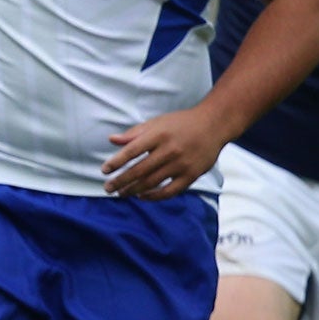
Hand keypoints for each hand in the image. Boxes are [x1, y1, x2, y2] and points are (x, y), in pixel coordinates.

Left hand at [105, 105, 226, 197]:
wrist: (214, 125)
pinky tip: (142, 196)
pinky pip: (170, 191)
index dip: (116, 162)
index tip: (104, 170)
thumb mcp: (156, 123)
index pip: (132, 151)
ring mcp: (182, 164)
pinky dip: (154, 196)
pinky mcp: (192, 175)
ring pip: (152, 182)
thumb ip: (134, 133)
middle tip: (108, 188)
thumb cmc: (180, 123)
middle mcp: (170, 150)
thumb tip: (111, 140)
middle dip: (121, 181)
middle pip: (139, 170)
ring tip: (121, 193)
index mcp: (159, 135)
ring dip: (133, 190)